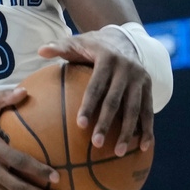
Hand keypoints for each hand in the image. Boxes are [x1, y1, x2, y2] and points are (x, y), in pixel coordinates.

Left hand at [38, 28, 153, 156]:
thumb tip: (40, 51)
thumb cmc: (91, 45)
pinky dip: (147, 129)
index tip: (80, 125)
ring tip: (118, 153)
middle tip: (96, 144)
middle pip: (115, 100)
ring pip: (134, 109)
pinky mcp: (149, 87)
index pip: (96, 86)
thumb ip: (58, 47)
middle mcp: (127, 69)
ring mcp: (140, 79)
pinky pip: (148, 110)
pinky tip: (142, 147)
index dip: (89, 105)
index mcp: (107, 58)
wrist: (122, 37)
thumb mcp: (76, 42)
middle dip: (106, 123)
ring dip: (127, 132)